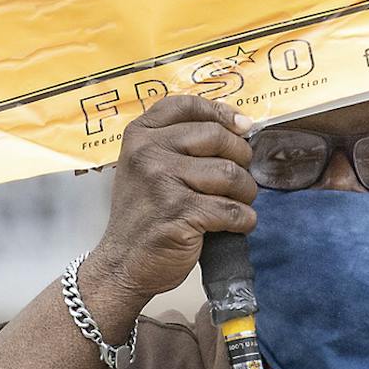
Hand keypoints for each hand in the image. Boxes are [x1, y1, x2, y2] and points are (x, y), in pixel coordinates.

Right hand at [87, 95, 259, 304]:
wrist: (123, 263)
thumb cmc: (144, 214)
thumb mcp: (146, 166)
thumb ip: (179, 141)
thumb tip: (240, 125)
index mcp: (139, 135)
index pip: (187, 105)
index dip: (221, 112)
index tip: (242, 126)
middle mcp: (147, 152)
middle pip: (217, 136)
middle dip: (240, 157)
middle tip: (238, 178)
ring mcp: (162, 181)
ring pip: (230, 173)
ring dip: (245, 192)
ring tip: (236, 203)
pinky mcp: (179, 212)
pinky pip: (231, 209)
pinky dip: (243, 220)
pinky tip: (236, 225)